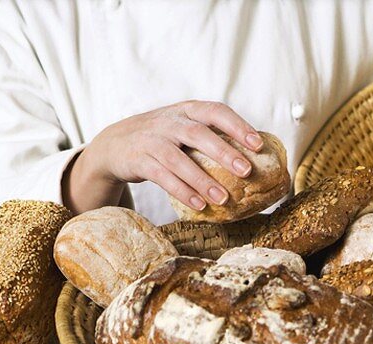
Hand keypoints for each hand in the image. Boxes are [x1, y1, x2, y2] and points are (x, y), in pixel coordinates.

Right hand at [63, 100, 263, 213]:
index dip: (238, 126)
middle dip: (224, 152)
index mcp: (186, 110)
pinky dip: (182, 191)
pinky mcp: (139, 160)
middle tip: (246, 171)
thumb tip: (252, 156)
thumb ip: (209, 135)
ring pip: (179, 159)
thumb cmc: (162, 138)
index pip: (216, 111)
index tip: (258, 144)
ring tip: (224, 199)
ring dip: (203, 180)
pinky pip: (162, 177)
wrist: (114, 144)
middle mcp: (169, 121)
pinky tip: (199, 205)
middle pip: (199, 133)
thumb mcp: (182, 127)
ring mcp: (152, 140)